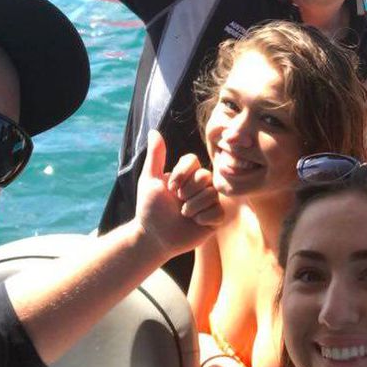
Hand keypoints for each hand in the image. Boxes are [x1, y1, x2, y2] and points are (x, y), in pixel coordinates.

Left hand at [134, 130, 223, 257]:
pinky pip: (218, 212)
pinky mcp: (215, 219)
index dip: (182, 174)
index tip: (170, 187)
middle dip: (187, 192)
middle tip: (177, 203)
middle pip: (204, 177)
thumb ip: (156, 156)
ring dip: (192, 207)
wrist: (154, 236)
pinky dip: (202, 218)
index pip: (193, 160)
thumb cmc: (150, 208)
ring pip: (211, 195)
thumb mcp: (149, 179)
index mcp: (187, 174)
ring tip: (183, 215)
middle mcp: (201, 186)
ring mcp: (210, 202)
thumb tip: (154, 131)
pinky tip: (194, 223)